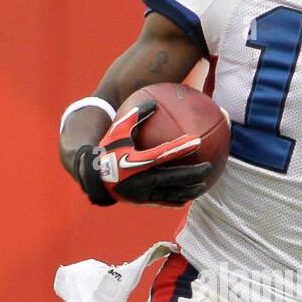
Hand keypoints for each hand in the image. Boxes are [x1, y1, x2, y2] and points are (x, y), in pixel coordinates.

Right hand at [74, 96, 210, 207]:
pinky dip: (178, 199)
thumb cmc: (108, 150)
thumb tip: (153, 99)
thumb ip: (136, 115)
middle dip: (193, 174)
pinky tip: (189, 196)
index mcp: (137, 161)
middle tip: (209, 167)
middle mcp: (142, 180)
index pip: (164, 154)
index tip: (197, 141)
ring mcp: (144, 194)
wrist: (92, 177)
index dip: (181, 148)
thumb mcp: (119, 130)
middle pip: (174, 178)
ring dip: (190, 190)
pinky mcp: (143, 202)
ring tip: (204, 185)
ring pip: (172, 194)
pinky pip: (165, 202)